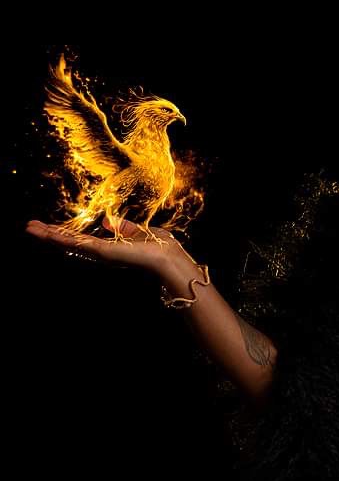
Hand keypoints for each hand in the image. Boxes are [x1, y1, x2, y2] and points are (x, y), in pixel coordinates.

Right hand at [25, 216, 197, 282]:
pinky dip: (60, 238)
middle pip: (69, 242)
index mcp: (108, 247)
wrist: (167, 257)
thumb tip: (108, 222)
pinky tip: (46, 233)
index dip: (64, 233)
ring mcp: (98, 253)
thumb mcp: (136, 232)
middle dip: (49, 234)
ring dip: (48, 235)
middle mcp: (100, 252)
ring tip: (29, 227)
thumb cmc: (158, 246)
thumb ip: (122, 227)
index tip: (48, 227)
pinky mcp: (101, 252)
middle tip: (29, 227)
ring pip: (67, 243)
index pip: (80, 239)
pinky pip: (76, 243)